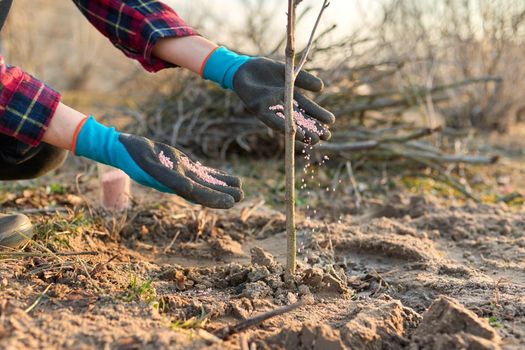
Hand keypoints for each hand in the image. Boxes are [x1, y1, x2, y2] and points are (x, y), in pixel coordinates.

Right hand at [74, 117, 242, 208]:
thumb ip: (163, 172)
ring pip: (205, 182)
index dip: (213, 198)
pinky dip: (215, 176)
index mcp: (170, 183)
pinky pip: (201, 173)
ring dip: (223, 185)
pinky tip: (229, 178)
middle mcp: (178, 182)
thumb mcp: (148, 161)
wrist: (126, 149)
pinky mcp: (182, 167)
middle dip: (222, 193)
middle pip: (204, 190)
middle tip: (242, 196)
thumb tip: (184, 186)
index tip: (229, 202)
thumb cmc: (133, 154)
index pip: (195, 193)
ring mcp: (181, 174)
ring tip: (241, 187)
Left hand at [202, 47, 335, 144]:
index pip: (308, 110)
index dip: (319, 116)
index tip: (331, 122)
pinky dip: (283, 126)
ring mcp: (271, 109)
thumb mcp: (288, 72)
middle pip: (300, 120)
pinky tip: (293, 132)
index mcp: (291, 98)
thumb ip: (304, 79)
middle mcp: (282, 107)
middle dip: (313, 129)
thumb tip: (321, 87)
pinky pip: (272, 120)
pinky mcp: (259, 109)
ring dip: (301, 132)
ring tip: (313, 139)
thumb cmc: (265, 70)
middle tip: (326, 136)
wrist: (243, 67)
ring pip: (288, 124)